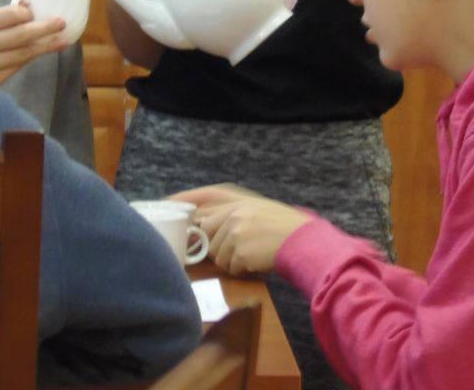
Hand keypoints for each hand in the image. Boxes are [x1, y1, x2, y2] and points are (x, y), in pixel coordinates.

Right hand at [0, 3, 67, 87]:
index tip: (38, 11)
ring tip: (62, 40)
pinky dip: (31, 58)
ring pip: (23, 55)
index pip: (8, 16)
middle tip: (62, 23)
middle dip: (45, 29)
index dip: (26, 13)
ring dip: (45, 46)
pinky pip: (17, 67)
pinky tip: (43, 51)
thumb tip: (28, 7)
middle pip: (20, 37)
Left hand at [172, 184, 312, 275]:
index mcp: (238, 202)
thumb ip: (233, 216)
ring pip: (218, 256)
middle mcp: (234, 214)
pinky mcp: (240, 251)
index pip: (204, 204)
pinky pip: (230, 268)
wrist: (303, 241)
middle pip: (208, 236)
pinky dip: (242, 270)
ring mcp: (236, 232)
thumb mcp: (258, 212)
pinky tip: (256, 264)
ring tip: (252, 256)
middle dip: (218, 249)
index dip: (187, 211)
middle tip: (239, 252)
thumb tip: (204, 226)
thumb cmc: (285, 229)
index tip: (170, 211)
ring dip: (232, 262)